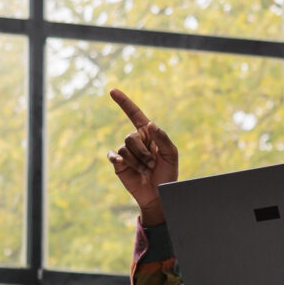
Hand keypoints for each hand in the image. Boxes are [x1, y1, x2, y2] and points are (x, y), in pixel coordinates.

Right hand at [106, 89, 178, 214]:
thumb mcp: (171, 155)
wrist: (159, 193)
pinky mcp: (118, 163)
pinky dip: (118, 159)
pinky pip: (113, 155)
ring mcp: (126, 151)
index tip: (112, 91)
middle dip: (143, 153)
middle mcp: (136, 140)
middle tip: (152, 165)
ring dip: (137, 162)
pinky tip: (122, 164)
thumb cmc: (167, 174)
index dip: (124, 102)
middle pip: (131, 137)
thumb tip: (150, 124)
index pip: (134, 114)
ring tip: (146, 170)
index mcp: (148, 133)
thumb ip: (163, 138)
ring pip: (124, 148)